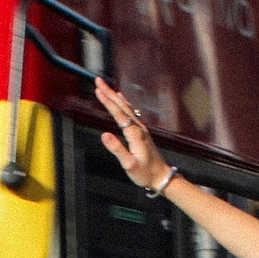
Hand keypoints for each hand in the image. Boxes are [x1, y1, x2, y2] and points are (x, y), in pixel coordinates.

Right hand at [96, 77, 169, 191]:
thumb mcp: (129, 164)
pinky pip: (130, 113)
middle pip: (121, 106)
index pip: (118, 114)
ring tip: (105, 87)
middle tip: (98, 80)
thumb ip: (117, 149)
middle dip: (109, 93)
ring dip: (114, 96)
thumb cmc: (145, 173)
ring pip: (126, 108)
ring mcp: (140, 128)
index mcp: (134, 134)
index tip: (98, 90)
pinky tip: (121, 99)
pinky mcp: (140, 131)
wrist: (160, 176)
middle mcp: (138, 128)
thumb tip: (104, 134)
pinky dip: (123, 103)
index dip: (107, 101)